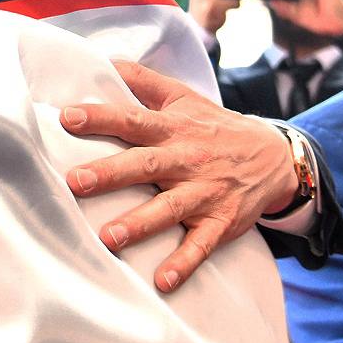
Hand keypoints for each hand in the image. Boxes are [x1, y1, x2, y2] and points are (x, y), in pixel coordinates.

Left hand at [62, 60, 297, 292]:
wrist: (274, 156)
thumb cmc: (213, 126)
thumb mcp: (183, 96)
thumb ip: (143, 80)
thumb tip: (104, 60)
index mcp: (172, 128)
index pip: (132, 119)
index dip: (100, 117)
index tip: (68, 118)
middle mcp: (186, 159)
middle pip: (144, 165)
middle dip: (110, 173)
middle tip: (76, 181)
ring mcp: (204, 193)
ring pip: (169, 209)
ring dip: (139, 224)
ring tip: (109, 237)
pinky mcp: (220, 222)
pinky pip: (201, 246)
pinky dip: (184, 264)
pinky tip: (162, 281)